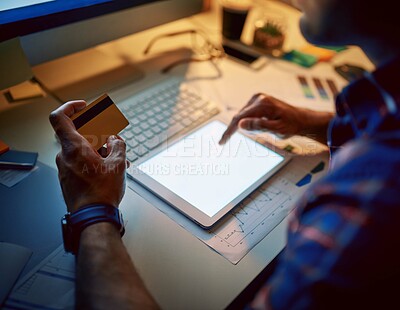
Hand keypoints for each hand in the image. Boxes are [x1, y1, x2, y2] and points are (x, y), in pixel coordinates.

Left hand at [49, 100, 126, 212]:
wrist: (93, 217)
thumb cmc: (101, 194)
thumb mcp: (118, 164)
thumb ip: (118, 145)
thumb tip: (115, 140)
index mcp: (74, 147)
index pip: (60, 117)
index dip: (71, 107)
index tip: (84, 107)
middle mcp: (65, 156)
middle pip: (78, 134)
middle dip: (98, 133)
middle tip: (112, 138)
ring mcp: (65, 168)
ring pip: (82, 149)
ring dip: (100, 149)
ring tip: (118, 158)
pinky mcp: (68, 178)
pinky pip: (80, 161)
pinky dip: (95, 160)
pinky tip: (111, 169)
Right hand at [219, 93, 333, 144]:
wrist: (301, 119)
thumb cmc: (291, 126)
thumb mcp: (276, 129)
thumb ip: (258, 126)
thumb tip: (240, 124)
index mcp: (262, 105)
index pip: (240, 119)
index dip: (229, 131)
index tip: (221, 142)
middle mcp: (258, 98)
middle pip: (239, 116)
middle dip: (231, 129)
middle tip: (223, 142)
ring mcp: (258, 98)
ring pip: (242, 114)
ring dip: (239, 125)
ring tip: (241, 135)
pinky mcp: (258, 100)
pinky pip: (247, 112)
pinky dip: (244, 121)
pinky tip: (247, 128)